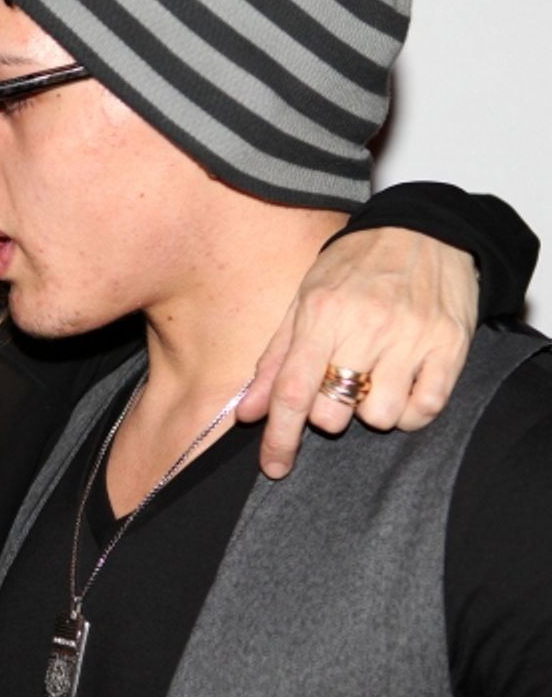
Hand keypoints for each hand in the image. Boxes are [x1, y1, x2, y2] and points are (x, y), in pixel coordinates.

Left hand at [237, 228, 477, 477]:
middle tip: (334, 386)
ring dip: (369, 411)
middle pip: (333, 412)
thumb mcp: (303, 301)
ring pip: (380, 417)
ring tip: (371, 379)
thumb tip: (247, 413)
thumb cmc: (352, 267)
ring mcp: (411, 337)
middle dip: (326, 414)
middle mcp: (366, 327)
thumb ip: (274, 359)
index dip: (279, 437)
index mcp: (321, 314)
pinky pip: (425, 410)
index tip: (274, 466)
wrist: (423, 230)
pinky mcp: (449, 347)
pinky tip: (400, 386)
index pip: (291, 391)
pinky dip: (408, 412)